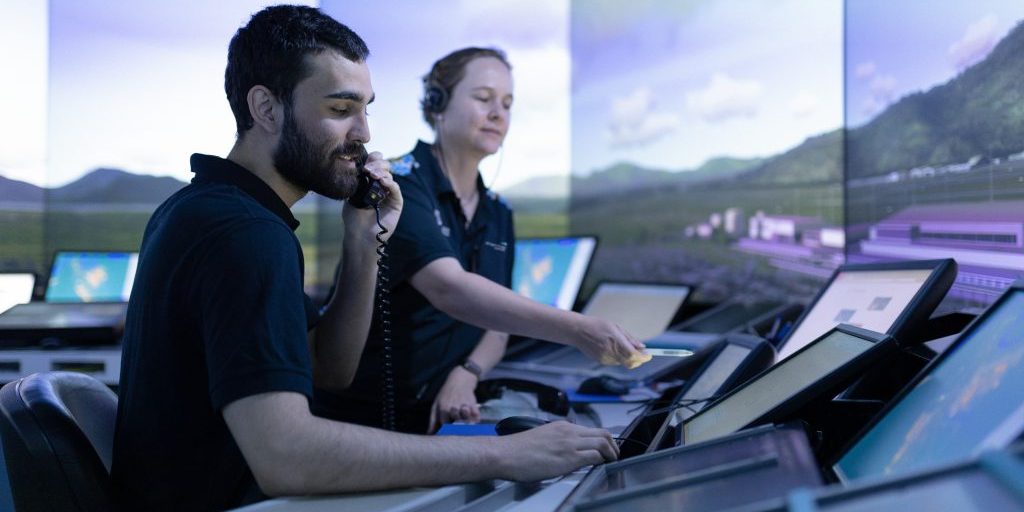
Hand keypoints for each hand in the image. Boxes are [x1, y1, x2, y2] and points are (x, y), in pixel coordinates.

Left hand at [342, 151, 402, 243]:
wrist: (360, 235)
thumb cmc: (354, 218)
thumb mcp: (351, 196)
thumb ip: (356, 181)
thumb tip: (357, 165)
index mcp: (370, 182)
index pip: (374, 164)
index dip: (372, 159)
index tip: (364, 161)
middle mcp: (381, 186)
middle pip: (384, 166)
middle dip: (376, 164)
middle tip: (367, 169)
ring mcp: (389, 193)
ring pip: (390, 175)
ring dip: (381, 172)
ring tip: (372, 174)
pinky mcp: (396, 202)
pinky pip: (395, 189)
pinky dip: (390, 183)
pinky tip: (382, 181)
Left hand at [428, 366, 479, 432]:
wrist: (459, 380)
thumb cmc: (446, 395)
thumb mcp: (436, 405)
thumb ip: (433, 420)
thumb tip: (429, 434)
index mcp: (443, 408)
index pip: (444, 424)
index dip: (446, 432)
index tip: (447, 438)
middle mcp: (453, 407)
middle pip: (455, 422)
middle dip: (456, 429)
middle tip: (457, 433)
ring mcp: (463, 405)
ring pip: (466, 417)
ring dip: (466, 424)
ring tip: (465, 428)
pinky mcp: (473, 403)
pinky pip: (476, 414)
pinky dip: (475, 419)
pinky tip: (473, 421)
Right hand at [496, 421, 617, 480]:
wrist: (505, 454)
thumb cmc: (517, 450)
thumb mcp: (541, 437)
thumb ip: (555, 440)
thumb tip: (562, 449)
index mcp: (561, 426)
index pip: (590, 429)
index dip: (602, 438)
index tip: (605, 447)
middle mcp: (568, 432)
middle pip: (602, 433)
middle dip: (613, 444)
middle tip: (615, 454)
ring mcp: (569, 444)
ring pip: (602, 442)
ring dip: (611, 453)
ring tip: (612, 461)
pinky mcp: (568, 458)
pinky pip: (594, 456)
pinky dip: (602, 461)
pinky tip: (601, 466)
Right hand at [574, 316, 646, 367]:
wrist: (578, 331)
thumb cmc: (597, 325)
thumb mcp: (615, 327)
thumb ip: (629, 338)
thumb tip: (642, 346)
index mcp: (615, 340)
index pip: (633, 355)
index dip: (643, 357)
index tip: (648, 355)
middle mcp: (611, 352)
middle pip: (631, 363)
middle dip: (639, 360)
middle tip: (642, 354)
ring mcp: (605, 358)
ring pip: (623, 362)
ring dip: (628, 358)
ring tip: (622, 345)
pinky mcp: (601, 361)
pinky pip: (615, 362)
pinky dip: (619, 357)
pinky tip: (612, 347)